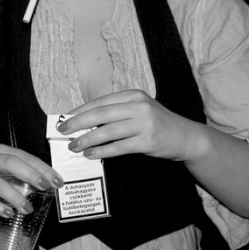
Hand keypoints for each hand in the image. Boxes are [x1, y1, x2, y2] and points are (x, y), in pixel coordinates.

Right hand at [0, 144, 62, 221]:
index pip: (24, 157)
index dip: (42, 168)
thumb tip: (52, 185)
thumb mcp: (12, 178)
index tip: (56, 180)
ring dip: (14, 196)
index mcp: (1, 151)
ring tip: (28, 209)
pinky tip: (9, 213)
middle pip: (10, 163)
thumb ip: (28, 178)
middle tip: (44, 186)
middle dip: (30, 174)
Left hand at [57, 90, 206, 161]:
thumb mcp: (138, 109)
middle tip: (63, 130)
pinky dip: (102, 151)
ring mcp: (144, 123)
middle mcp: (138, 106)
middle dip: (78, 122)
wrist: (185, 136)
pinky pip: (118, 147)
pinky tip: (91, 154)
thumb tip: (85, 120)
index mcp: (132, 95)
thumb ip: (116, 111)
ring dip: (87, 140)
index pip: (100, 101)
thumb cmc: (156, 122)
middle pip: (101, 114)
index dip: (80, 110)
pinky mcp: (147, 141)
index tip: (66, 118)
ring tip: (74, 146)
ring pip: (107, 131)